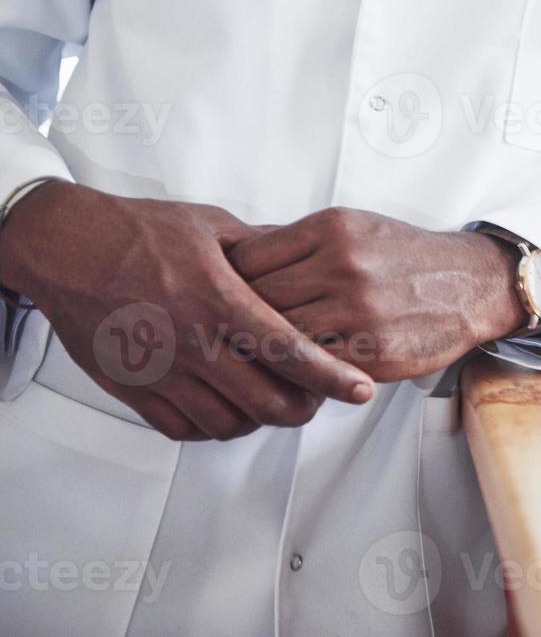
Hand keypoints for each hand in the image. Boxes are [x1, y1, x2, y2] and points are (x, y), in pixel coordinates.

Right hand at [0, 182, 374, 440]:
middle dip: (303, 408)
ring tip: (273, 400)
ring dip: (258, 419)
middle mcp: (190, 341)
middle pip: (265, 401)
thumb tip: (309, 254)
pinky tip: (226, 407)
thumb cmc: (137, 231)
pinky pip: (182, 429)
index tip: (359, 389)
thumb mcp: (212, 226)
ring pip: (226, 423)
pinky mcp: (133, 388)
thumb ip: (265, 247)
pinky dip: (212, 428)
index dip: (331, 377)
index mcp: (217, 298)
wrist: (66, 247)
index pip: (289, 350)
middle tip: (316, 398)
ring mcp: (160, 370)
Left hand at [228, 207, 521, 382]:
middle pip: (256, 300)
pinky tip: (292, 370)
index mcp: (332, 228)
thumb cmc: (406, 256)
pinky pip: (314, 367)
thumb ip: (301, 243)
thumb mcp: (355, 226)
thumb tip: (235, 262)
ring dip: (262, 351)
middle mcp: (343, 266)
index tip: (221, 296)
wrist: (472, 284)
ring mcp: (359, 311)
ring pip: (279, 338)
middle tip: (223, 333)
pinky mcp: (373, 353)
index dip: (227, 282)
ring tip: (251, 356)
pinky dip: (297, 371)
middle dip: (238, 319)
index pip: (248, 259)